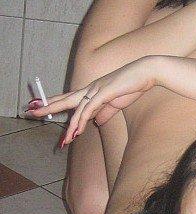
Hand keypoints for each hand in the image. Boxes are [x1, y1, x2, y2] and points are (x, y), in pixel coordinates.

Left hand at [25, 58, 155, 145]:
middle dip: (48, 107)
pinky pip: (89, 109)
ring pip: (77, 109)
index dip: (54, 102)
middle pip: (65, 99)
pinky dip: (82, 121)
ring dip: (70, 126)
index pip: (69, 98)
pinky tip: (78, 131)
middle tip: (31, 112)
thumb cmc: (133, 85)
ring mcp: (96, 89)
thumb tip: (97, 122)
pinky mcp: (104, 92)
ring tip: (64, 141)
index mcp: (92, 90)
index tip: (39, 106)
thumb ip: (106, 112)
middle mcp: (90, 88)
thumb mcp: (117, 103)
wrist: (146, 73)